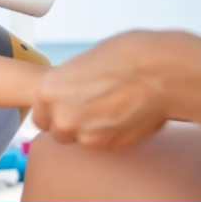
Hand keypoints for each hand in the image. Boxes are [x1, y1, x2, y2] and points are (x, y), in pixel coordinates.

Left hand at [32, 30, 183, 149]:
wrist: (160, 71)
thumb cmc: (126, 56)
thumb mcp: (83, 63)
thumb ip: (69, 84)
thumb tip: (70, 94)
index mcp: (48, 90)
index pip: (40, 116)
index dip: (55, 112)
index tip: (67, 108)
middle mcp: (60, 115)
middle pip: (57, 132)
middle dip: (71, 124)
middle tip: (92, 109)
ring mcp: (83, 133)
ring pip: (80, 140)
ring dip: (90, 131)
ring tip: (111, 110)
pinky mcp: (107, 145)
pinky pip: (101, 144)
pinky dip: (110, 135)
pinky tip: (123, 115)